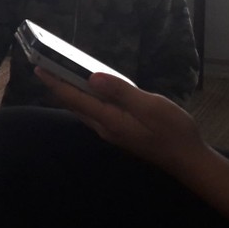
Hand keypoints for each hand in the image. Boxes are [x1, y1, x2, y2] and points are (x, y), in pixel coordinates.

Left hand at [37, 68, 207, 173]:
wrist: (188, 160)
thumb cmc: (173, 131)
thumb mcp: (150, 107)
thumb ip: (121, 92)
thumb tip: (93, 78)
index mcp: (109, 120)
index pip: (75, 99)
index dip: (56, 82)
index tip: (39, 68)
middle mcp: (105, 128)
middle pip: (76, 104)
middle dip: (59, 86)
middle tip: (47, 67)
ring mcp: (113, 132)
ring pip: (85, 110)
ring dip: (72, 93)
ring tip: (62, 75)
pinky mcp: (121, 132)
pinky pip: (96, 113)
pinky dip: (87, 99)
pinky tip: (92, 91)